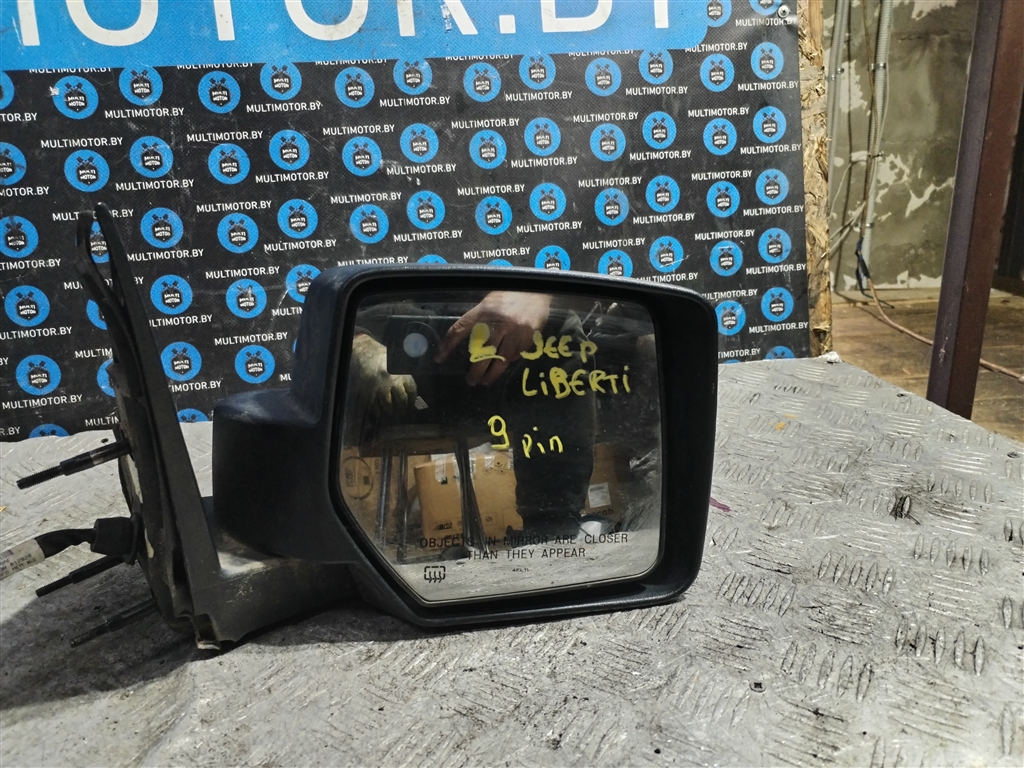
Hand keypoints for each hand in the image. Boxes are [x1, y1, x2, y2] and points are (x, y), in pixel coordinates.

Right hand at [350, 334, 416, 414]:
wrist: (364, 351)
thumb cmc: (381, 356)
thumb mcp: (397, 363)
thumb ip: (403, 376)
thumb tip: (408, 391)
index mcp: (402, 374)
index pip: (412, 391)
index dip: (412, 400)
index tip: (410, 405)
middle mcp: (393, 381)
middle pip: (402, 400)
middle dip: (402, 408)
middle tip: (400, 411)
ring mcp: (381, 387)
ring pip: (389, 405)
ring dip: (390, 411)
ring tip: (390, 413)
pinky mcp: (370, 390)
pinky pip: (375, 405)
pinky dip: (378, 411)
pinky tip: (380, 412)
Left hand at [435, 292, 551, 385]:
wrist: (537, 288)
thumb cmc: (510, 294)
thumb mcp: (490, 301)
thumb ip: (480, 318)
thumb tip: (469, 341)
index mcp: (483, 310)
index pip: (460, 329)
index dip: (448, 345)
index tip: (439, 358)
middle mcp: (498, 322)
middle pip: (482, 352)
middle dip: (475, 370)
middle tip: (471, 381)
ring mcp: (515, 330)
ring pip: (501, 359)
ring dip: (492, 373)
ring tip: (485, 381)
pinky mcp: (529, 336)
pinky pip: (516, 354)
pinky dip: (509, 361)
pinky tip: (504, 364)